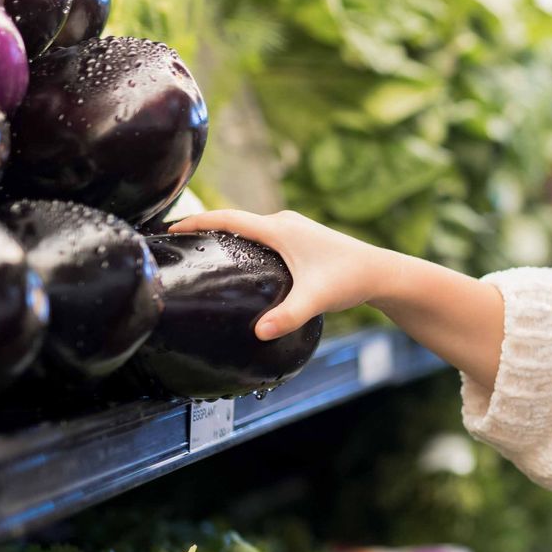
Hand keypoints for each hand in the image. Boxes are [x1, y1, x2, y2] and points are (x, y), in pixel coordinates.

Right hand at [166, 209, 389, 338]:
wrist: (381, 272)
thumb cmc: (349, 280)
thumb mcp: (316, 299)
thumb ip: (288, 316)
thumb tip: (259, 333)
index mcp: (280, 229)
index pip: (228, 218)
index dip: (197, 221)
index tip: (170, 228)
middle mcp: (284, 222)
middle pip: (235, 220)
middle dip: (205, 228)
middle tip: (176, 244)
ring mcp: (294, 229)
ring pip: (250, 227)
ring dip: (225, 235)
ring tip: (199, 251)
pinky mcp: (301, 239)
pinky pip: (263, 235)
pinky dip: (244, 242)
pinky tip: (237, 262)